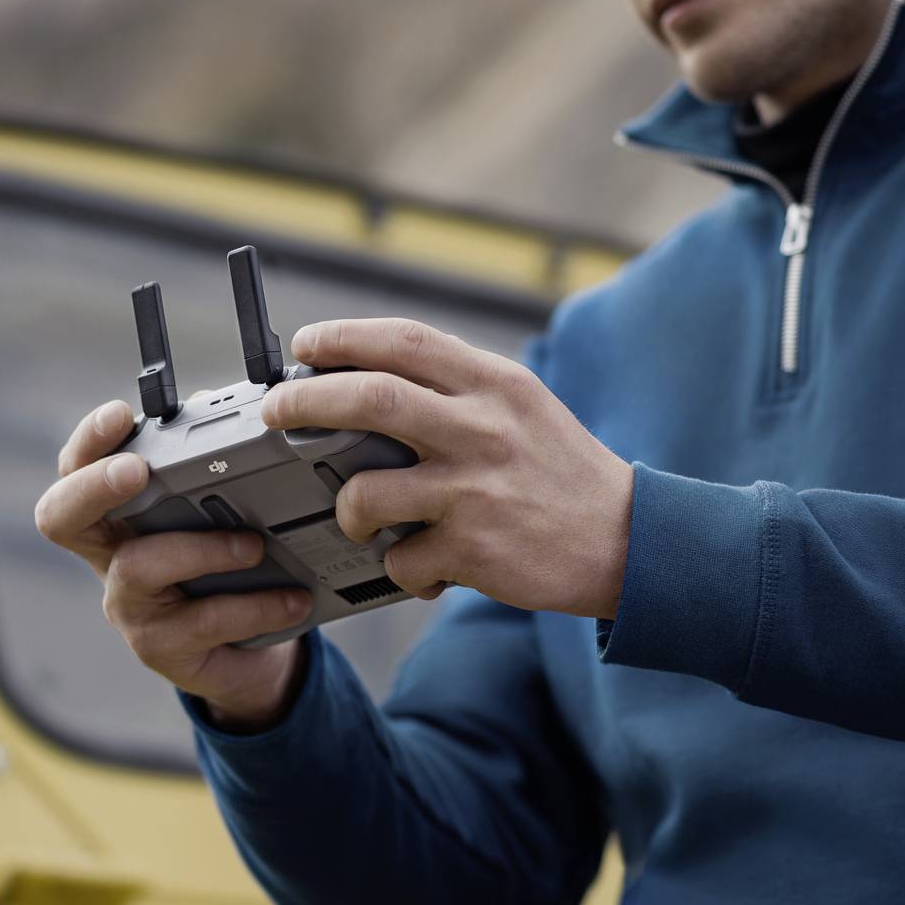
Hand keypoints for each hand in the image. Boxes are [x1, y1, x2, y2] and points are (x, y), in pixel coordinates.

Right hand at [31, 399, 313, 729]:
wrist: (246, 654)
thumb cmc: (225, 572)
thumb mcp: (217, 517)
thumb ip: (208, 464)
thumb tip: (214, 404)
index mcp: (118, 518)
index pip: (75, 470)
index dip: (88, 442)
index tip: (120, 415)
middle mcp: (110, 560)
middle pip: (60, 518)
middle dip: (94, 486)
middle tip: (136, 470)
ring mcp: (129, 608)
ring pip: (139, 567)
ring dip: (202, 548)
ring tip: (254, 545)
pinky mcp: (161, 649)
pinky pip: (202, 620)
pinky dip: (254, 605)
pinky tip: (292, 599)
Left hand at [262, 318, 633, 618]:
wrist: (627, 540)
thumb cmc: (561, 471)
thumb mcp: (522, 406)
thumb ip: (458, 388)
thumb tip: (372, 374)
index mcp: (493, 384)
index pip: (403, 341)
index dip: (342, 339)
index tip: (305, 347)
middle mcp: (483, 428)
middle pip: (369, 398)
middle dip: (304, 401)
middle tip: (276, 413)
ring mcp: (475, 490)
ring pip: (367, 491)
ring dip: (347, 508)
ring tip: (357, 516)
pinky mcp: (473, 548)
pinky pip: (400, 557)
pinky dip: (396, 565)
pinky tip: (418, 565)